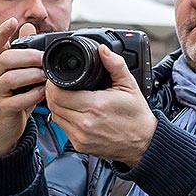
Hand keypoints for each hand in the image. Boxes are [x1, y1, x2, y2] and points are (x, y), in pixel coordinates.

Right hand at [0, 18, 46, 155]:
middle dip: (27, 56)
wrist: (6, 126)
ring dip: (31, 75)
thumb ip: (24, 51)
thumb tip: (29, 27)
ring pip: (10, 78)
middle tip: (44, 58)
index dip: (2, 31)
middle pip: (5, 58)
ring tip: (45, 76)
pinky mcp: (2, 108)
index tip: (12, 20)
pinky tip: (42, 93)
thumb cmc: (16, 95)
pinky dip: (32, 96)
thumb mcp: (20, 72)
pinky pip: (16, 101)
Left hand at [47, 45, 156, 166]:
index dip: (53, 83)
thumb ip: (115, 65)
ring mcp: (81, 136)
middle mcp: (85, 123)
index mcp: (95, 106)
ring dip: (57, 104)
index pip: (58, 94)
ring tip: (66, 96)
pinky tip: (73, 110)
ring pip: (55, 116)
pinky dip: (64, 117)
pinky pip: (62, 127)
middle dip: (53, 92)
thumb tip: (103, 50)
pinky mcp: (80, 145)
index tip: (57, 78)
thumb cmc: (136, 115)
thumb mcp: (129, 85)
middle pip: (53, 104)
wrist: (143, 142)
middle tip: (59, 84)